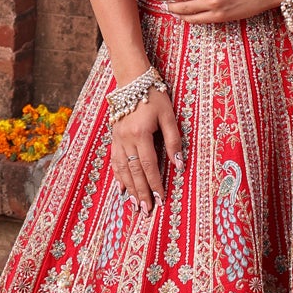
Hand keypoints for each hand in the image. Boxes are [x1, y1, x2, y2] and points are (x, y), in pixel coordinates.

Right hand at [110, 81, 181, 213]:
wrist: (132, 80)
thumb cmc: (154, 96)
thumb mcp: (169, 116)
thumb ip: (174, 141)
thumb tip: (179, 165)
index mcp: (141, 133)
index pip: (149, 165)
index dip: (155, 183)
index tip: (161, 199)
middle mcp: (126, 138)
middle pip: (134, 172)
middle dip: (141, 193)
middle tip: (146, 211)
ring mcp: (117, 139)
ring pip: (122, 169)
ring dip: (129, 189)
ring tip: (135, 205)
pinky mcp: (113, 138)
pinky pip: (115, 161)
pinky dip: (118, 177)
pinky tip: (122, 189)